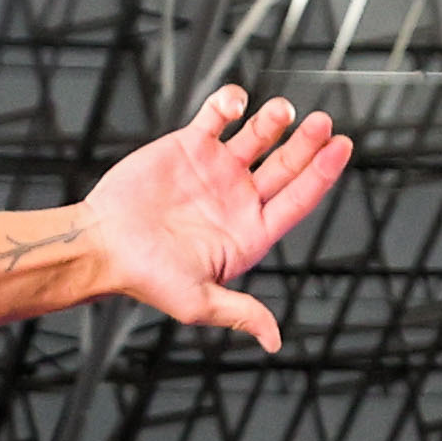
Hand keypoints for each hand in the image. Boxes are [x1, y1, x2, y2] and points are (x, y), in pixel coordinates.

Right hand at [76, 88, 351, 351]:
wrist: (101, 245)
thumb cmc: (144, 278)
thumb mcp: (197, 302)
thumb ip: (240, 313)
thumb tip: (274, 340)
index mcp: (249, 233)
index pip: (297, 200)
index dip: (321, 175)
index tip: (340, 149)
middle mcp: (238, 199)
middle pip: (285, 166)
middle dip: (307, 144)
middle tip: (324, 123)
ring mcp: (215, 171)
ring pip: (257, 137)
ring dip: (274, 121)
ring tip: (283, 110)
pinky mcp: (189, 147)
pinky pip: (216, 118)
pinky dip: (229, 104)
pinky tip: (236, 100)